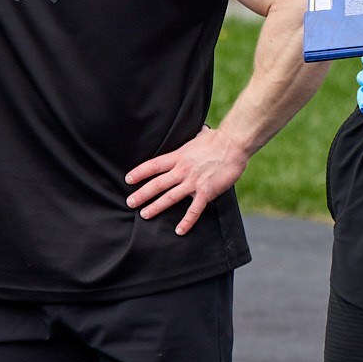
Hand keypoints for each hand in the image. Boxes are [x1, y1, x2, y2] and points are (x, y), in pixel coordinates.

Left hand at [123, 125, 251, 235]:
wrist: (234, 144)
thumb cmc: (220, 138)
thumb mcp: (202, 136)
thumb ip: (199, 137)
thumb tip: (202, 130)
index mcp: (179, 156)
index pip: (154, 165)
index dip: (139, 173)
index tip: (128, 179)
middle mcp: (182, 170)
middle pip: (157, 184)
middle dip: (141, 194)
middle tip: (130, 202)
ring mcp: (193, 182)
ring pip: (169, 198)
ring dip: (155, 207)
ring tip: (144, 214)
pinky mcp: (206, 192)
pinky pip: (194, 210)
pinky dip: (186, 221)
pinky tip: (179, 231)